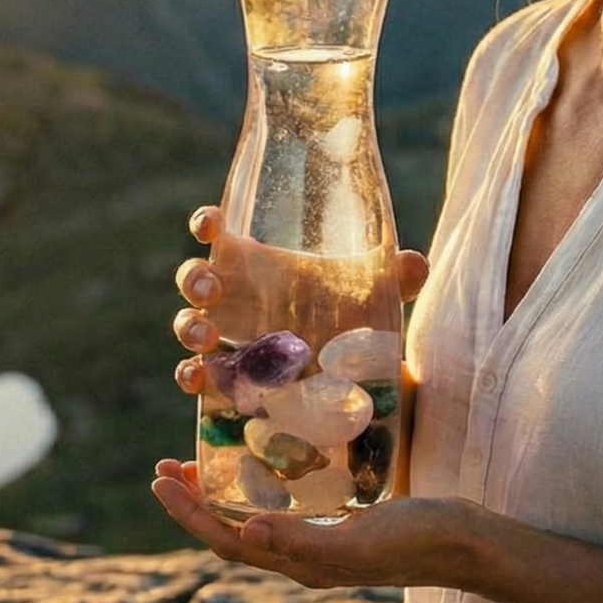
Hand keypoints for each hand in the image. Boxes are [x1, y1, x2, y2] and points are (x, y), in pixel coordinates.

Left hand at [150, 457, 483, 590]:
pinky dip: (261, 488)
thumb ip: (304, 540)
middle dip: (194, 502)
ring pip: (255, 520)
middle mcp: (303, 557)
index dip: (190, 514)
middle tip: (167, 466)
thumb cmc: (417, 539)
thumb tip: (245, 532)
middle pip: (232, 533)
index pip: (228, 541)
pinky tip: (267, 464)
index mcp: (302, 565)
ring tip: (201, 463)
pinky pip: (286, 508)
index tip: (161, 479)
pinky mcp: (340, 522)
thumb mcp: (360, 541)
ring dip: (221, 495)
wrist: (464, 542)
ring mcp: (322, 540)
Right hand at [171, 205, 429, 395]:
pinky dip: (189, 375)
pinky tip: (199, 380)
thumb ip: (395, 277)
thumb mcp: (375, 295)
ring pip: (188, 324)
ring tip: (206, 338)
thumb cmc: (351, 316)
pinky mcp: (227, 377)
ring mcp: (226, 336)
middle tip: (212, 288)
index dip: (206, 222)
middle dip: (195, 279)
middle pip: (196, 278)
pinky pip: (195, 373)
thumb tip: (415, 265)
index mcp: (258, 262)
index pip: (219, 232)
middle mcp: (235, 296)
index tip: (210, 223)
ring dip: (187, 327)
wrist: (350, 376)